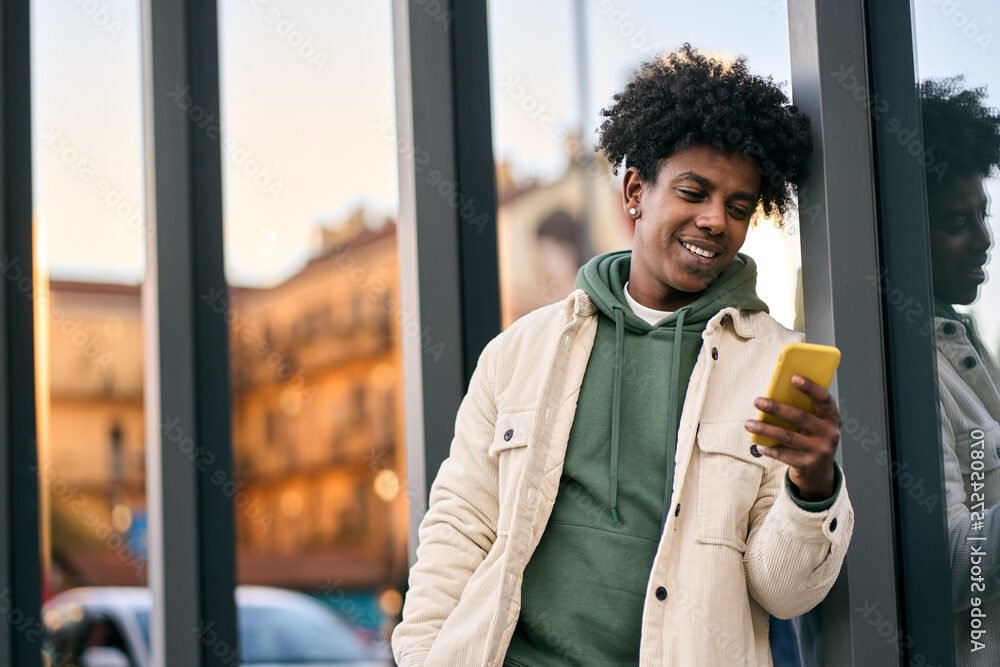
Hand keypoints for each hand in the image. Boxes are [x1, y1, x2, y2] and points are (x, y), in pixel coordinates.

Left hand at [743, 374, 839, 499]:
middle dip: (776, 408)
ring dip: (765, 429)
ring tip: (748, 424)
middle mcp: (829, 434)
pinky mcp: (807, 464)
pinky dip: (769, 449)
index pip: (824, 399)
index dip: (810, 388)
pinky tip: (759, 445)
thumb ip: (804, 411)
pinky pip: (784, 455)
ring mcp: (819, 450)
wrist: (820, 473)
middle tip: (757, 401)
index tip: (793, 378)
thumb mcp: (815, 425)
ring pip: (788, 436)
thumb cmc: (813, 440)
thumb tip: (775, 393)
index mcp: (832, 418)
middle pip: (800, 417)